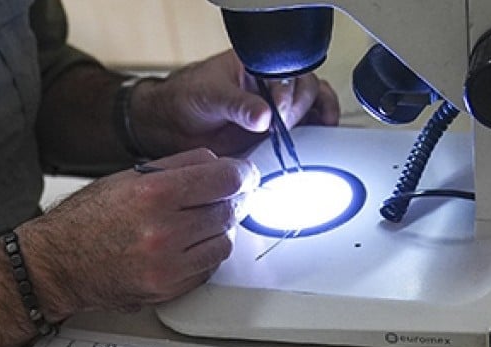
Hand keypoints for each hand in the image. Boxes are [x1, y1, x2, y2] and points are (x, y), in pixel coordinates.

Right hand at [16, 149, 258, 315]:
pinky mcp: (168, 289)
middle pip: (229, 210)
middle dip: (231, 201)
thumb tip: (220, 165)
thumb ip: (178, 167)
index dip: (242, 175)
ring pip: (225, 242)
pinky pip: (209, 269)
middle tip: (224, 198)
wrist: (57, 264)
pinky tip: (187, 246)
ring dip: (219, 230)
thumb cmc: (87, 220)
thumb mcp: (128, 178)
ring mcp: (167, 265)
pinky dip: (206, 255)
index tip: (244, 175)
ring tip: (199, 223)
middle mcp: (163, 230)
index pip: (225, 179)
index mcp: (154, 194)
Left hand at [133, 50, 340, 157]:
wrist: (172, 126)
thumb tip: (264, 115)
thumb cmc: (186, 99)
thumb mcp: (209, 96)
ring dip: (317, 118)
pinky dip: (317, 133)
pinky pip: (307, 127)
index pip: (288, 70)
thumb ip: (237, 105)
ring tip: (306, 134)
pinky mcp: (278, 130)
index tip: (277, 113)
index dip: (288, 92)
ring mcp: (277, 107)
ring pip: (314, 104)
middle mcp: (271, 83)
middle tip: (282, 128)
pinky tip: (315, 139)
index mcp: (256, 63)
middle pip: (306, 88)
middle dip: (299, 109)